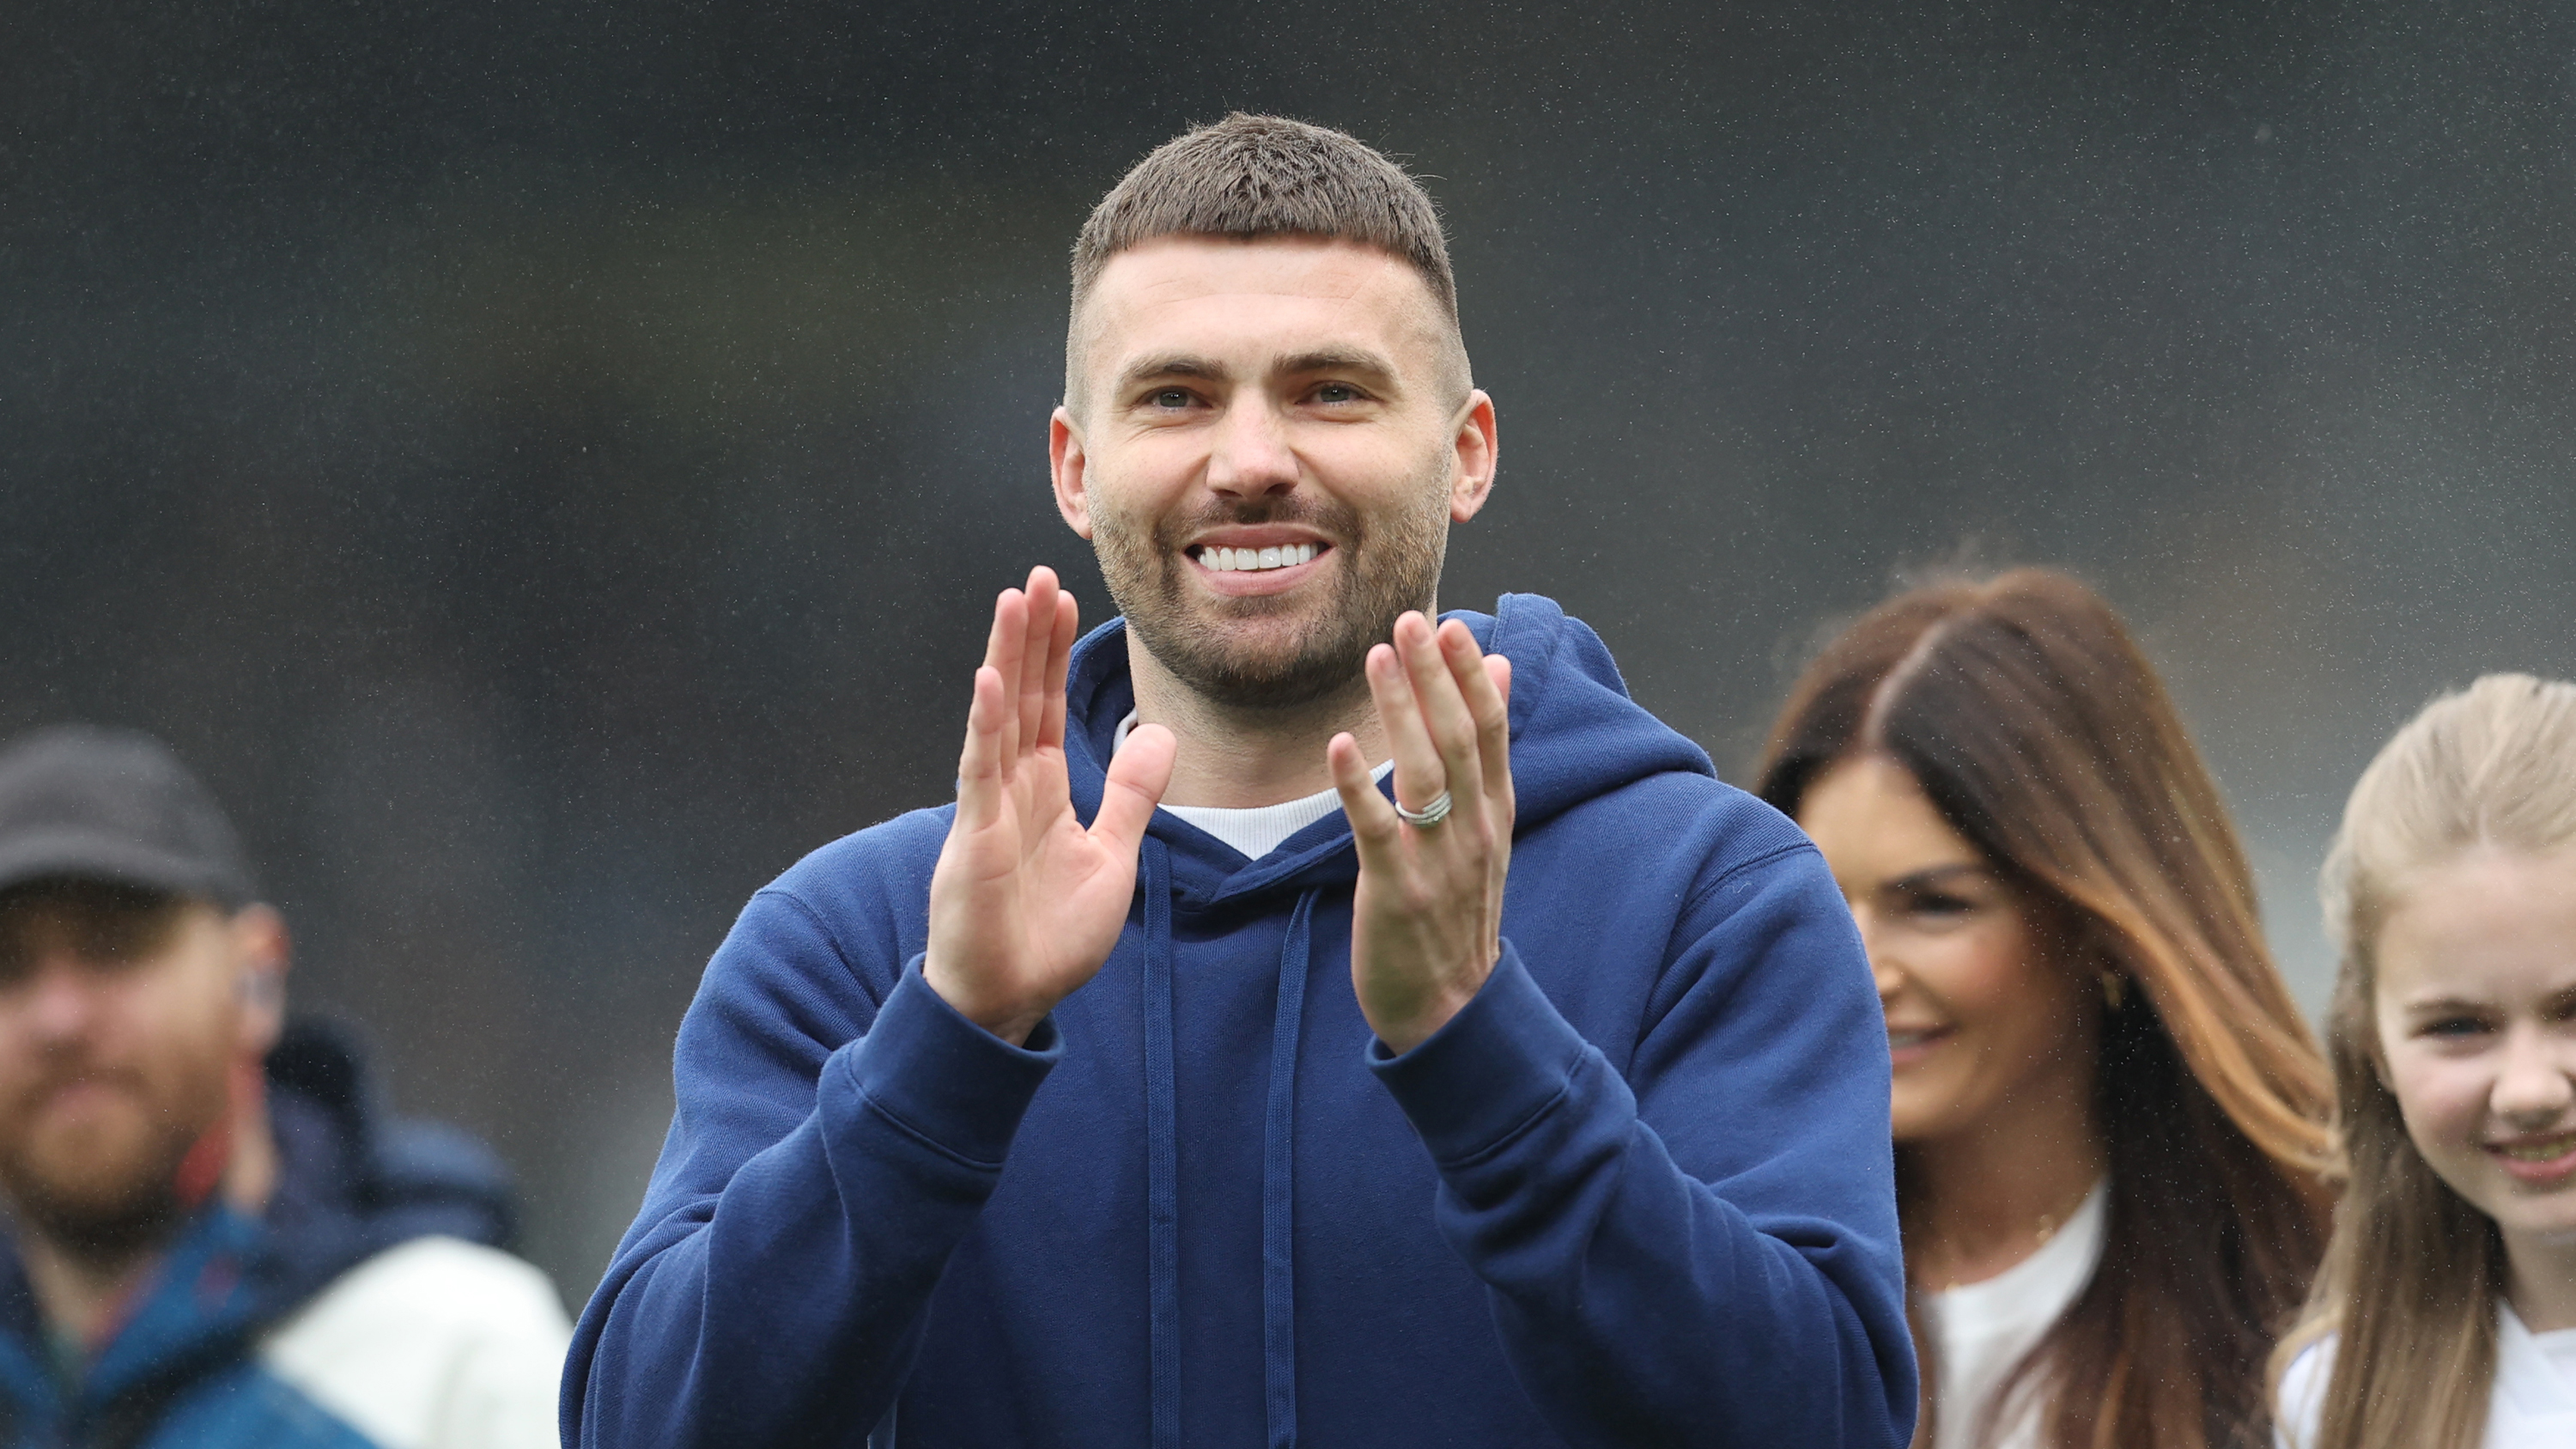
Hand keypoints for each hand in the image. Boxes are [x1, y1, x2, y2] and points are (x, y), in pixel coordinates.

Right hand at [924, 567, 1175, 1044]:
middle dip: (1031, 635)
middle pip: (1023, 695)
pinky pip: (980, 771)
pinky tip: (989, 680)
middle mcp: (1010, 787)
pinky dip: (985, 725)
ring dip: (1007, 658)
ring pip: (999, 716)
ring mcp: (989, 808)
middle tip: (1038, 575)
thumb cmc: (1050, 936)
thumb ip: (1129, 795)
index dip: (1056, 652)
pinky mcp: (975, 837)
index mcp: (1041, 790)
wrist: (1011, 999)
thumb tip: (1159, 736)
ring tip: (1013, 601)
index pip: (1048, 705)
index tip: (1065, 598)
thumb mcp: (1111, 854)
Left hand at [1328, 613, 1514, 1053]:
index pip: (1491, 731)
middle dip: (1435, 678)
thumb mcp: (1486, 830)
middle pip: (1459, 740)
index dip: (1471, 676)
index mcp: (1495, 813)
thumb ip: (1488, 752)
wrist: (1451, 1007)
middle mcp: (1474, 830)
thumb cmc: (1456, 911)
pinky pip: (1378, 830)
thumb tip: (1498, 669)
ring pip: (1425, 774)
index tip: (1451, 627)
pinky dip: (1360, 786)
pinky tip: (1340, 745)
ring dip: (1401, 712)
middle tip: (1409, 620)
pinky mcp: (1397, 891)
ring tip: (1377, 658)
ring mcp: (1438, 861)